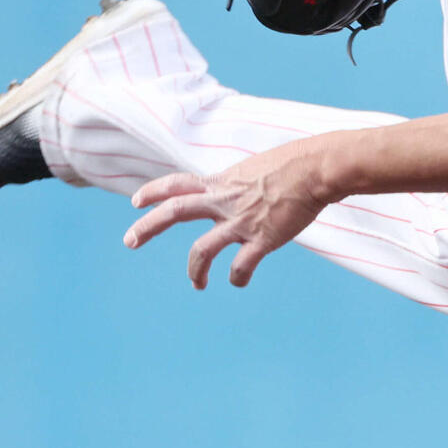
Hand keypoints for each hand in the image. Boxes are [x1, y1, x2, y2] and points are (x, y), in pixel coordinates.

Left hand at [123, 144, 328, 288]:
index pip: (177, 184)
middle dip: (147, 227)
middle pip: (174, 212)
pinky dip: (237, 278)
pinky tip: (238, 281)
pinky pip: (240, 267)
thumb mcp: (256, 167)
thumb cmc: (295, 163)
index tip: (136, 201)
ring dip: (194, 270)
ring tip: (196, 283)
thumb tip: (242, 191)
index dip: (154, 192)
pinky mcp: (261, 240)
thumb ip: (241, 183)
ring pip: (202, 251)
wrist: (317, 169)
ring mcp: (241, 221)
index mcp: (222, 182)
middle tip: (129, 241)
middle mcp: (224, 201)